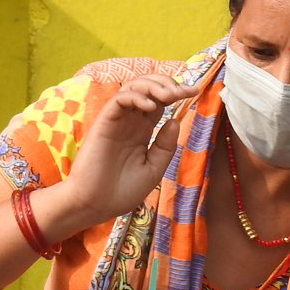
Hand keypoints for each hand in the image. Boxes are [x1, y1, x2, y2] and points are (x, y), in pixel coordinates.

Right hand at [44, 76, 199, 236]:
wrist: (94, 206)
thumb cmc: (121, 191)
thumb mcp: (153, 169)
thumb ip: (165, 146)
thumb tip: (175, 120)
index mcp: (142, 131)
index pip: (160, 102)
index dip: (176, 93)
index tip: (194, 92)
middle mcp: (130, 122)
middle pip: (147, 88)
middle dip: (167, 83)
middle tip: (183, 91)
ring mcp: (116, 121)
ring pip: (132, 88)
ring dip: (153, 86)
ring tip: (169, 95)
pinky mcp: (103, 123)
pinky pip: (118, 100)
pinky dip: (136, 97)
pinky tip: (151, 107)